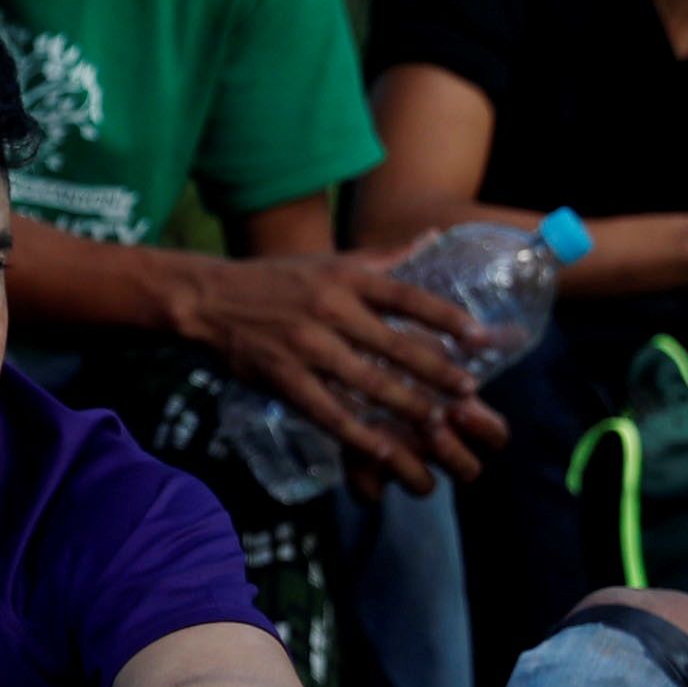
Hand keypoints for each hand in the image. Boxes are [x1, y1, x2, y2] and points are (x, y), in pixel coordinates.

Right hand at [166, 250, 499, 492]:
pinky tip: (385, 450)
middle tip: (469, 392)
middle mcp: (330, 309)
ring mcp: (306, 346)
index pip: (407, 297)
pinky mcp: (283, 378)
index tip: (480, 338)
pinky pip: (328, 412)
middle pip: (395, 345)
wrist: (206, 298)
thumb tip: (434, 237)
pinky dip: (360, 434)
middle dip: (437, 371)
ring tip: (438, 425)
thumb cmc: (273, 279)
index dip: (447, 319)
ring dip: (407, 406)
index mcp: (345, 278)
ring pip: (367, 382)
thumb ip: (383, 256)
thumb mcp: (328, 260)